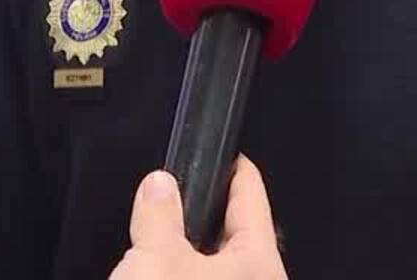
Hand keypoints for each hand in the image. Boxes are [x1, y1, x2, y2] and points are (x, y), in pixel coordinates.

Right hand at [108, 158, 286, 278]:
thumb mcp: (157, 256)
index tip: (229, 150)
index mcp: (260, 264)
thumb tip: (159, 185)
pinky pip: (198, 279)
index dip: (236, 167)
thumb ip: (159, 213)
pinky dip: (181, 270)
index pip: (253, 197)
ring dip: (189, 246)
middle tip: (183, 185)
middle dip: (206, 209)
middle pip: (236, 231)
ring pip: (215, 263)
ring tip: (161, 226)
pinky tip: (156, 268)